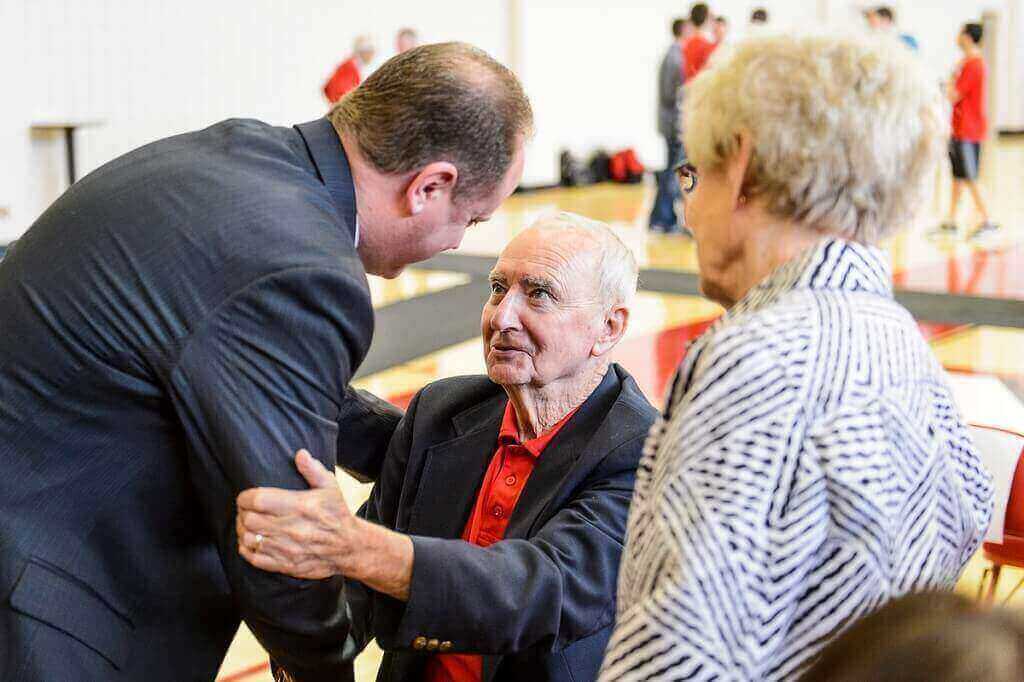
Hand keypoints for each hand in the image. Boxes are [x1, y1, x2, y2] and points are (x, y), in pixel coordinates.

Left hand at [237, 449, 356, 579]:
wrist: (349, 548)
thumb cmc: (338, 514)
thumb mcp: (331, 487)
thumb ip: (313, 470)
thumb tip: (300, 454)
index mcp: (300, 506)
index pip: (258, 500)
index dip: (245, 497)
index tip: (246, 496)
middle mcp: (292, 529)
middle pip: (249, 520)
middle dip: (242, 513)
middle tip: (245, 509)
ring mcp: (287, 549)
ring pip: (249, 539)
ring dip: (242, 530)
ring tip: (247, 524)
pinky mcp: (286, 564)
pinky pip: (255, 559)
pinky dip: (246, 549)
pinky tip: (250, 541)